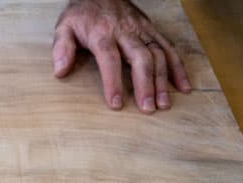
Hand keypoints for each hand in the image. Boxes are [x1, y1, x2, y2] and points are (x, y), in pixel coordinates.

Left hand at [52, 0, 190, 112]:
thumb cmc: (82, 14)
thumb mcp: (65, 27)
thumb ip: (62, 48)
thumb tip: (60, 71)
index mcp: (102, 33)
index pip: (109, 58)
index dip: (113, 81)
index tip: (116, 103)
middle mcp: (126, 32)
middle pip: (140, 58)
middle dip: (145, 84)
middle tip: (147, 108)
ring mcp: (142, 30)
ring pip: (157, 55)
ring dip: (162, 80)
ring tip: (163, 103)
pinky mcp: (152, 30)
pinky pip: (168, 48)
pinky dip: (178, 67)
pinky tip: (182, 86)